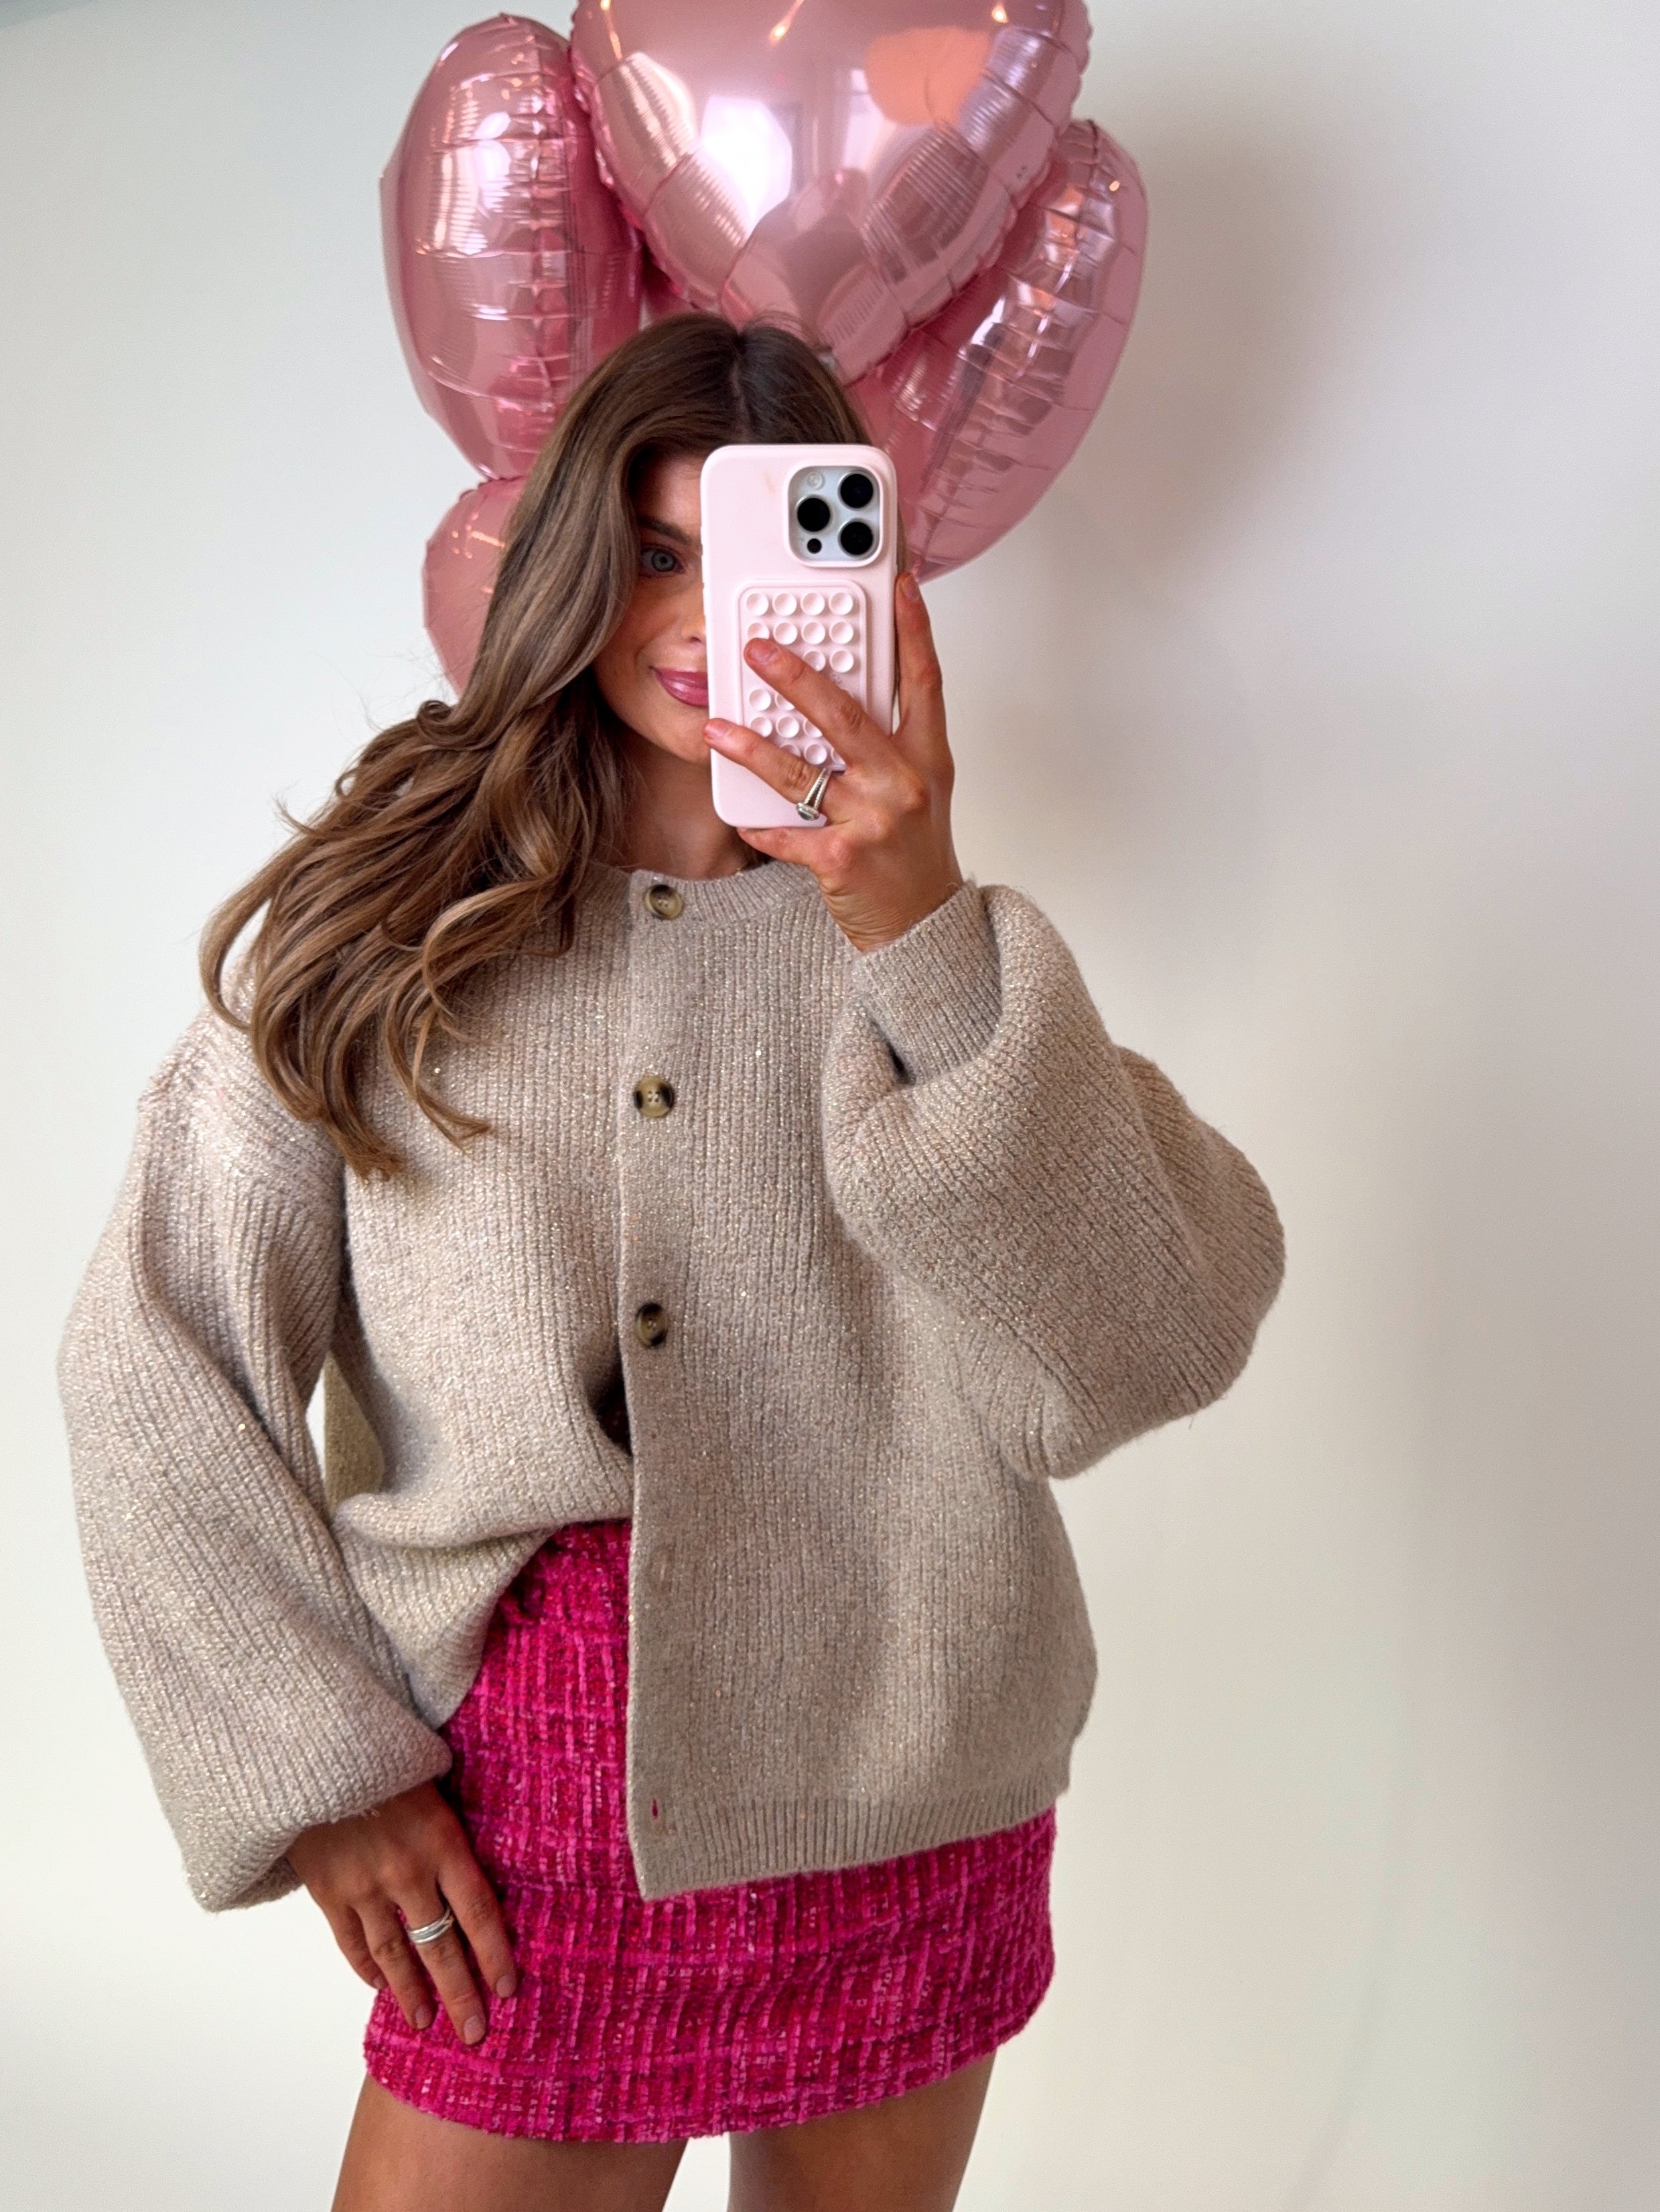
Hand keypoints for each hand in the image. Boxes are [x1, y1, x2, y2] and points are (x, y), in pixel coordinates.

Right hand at [286, 1780, 515, 2045]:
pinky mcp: (328, 1892)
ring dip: (412, 1994)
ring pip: (396, 1956)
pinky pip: (352, 1944)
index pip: (479, 1911)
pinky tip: (381, 1988)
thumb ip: (451, 1830)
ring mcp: (364, 1887)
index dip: (495, 1954)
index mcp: (442, 1840)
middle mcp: (407, 1871)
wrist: (314, 1751)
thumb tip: (478, 1869)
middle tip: (474, 2033)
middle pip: (441, 1947)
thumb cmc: (384, 1760)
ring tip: (426, 2022)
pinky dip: (367, 1970)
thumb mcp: (433, 1783)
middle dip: (460, 1994)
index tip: (508, 1989)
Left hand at [703, 570, 963, 952]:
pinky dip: (762, 825)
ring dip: (753, 747)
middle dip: (798, 678)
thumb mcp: (918, 790)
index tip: (898, 585)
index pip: (924, 681)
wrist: (924, 925)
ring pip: (803, 773)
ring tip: (718, 728)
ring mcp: (874, 821)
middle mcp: (903, 783)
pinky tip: (742, 815)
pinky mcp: (843, 858)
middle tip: (759, 649)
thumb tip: (837, 700)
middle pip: (846, 716)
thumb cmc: (915, 855)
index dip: (914, 630)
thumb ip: (888, 744)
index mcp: (926, 759)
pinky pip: (789, 834)